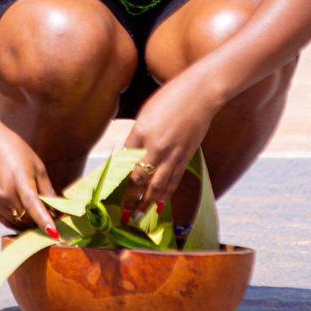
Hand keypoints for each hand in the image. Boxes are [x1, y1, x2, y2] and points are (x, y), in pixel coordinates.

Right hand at [0, 122, 58, 235]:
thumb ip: (47, 189)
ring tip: (40, 217)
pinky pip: (7, 221)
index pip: (33, 205)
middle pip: (28, 218)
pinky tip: (26, 216)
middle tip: (55, 219)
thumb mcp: (37, 166)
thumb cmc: (16, 151)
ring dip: (30, 224)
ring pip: (18, 223)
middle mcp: (5, 193)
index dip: (44, 220)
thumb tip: (58, 209)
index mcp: (19, 180)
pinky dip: (18, 222)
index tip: (54, 234)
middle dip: (42, 221)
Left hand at [121, 71, 218, 217]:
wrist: (201, 93)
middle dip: (130, 199)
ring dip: (147, 204)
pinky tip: (160, 205)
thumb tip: (129, 155)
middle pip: (139, 179)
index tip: (109, 192)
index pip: (124, 162)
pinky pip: (173, 181)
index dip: (117, 179)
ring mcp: (173, 154)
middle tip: (123, 215)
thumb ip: (138, 135)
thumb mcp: (147, 113)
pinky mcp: (186, 157)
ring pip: (157, 185)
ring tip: (139, 217)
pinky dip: (166, 195)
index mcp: (141, 132)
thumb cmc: (172, 96)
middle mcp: (155, 146)